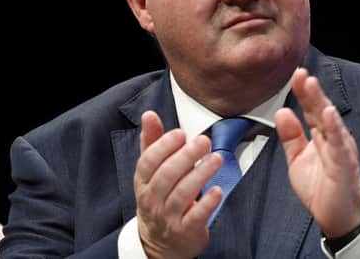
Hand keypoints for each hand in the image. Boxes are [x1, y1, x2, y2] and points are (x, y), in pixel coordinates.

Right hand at [133, 111, 222, 258]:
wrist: (160, 244)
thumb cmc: (158, 199)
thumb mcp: (151, 172)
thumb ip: (153, 142)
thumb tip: (149, 114)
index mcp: (142, 182)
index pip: (148, 162)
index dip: (163, 146)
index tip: (180, 133)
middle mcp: (152, 200)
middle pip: (166, 176)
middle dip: (185, 156)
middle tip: (203, 141)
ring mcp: (168, 217)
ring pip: (182, 194)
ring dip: (200, 174)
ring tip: (216, 159)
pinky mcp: (186, 231)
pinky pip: (196, 217)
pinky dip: (207, 203)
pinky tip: (218, 190)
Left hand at [275, 68, 359, 237]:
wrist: (338, 218)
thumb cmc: (321, 188)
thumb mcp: (297, 159)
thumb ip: (291, 136)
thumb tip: (282, 112)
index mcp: (320, 135)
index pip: (310, 109)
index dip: (303, 92)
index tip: (294, 74)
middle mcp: (332, 138)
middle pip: (320, 109)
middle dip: (310, 91)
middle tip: (300, 73)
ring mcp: (340, 149)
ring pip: (329, 121)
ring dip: (320, 102)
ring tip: (311, 85)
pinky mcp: (345, 165)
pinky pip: (339, 144)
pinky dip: (334, 128)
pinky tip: (329, 114)